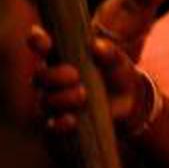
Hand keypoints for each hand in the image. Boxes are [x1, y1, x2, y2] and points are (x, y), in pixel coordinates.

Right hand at [27, 25, 147, 133]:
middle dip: (54, 76)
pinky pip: (51, 126)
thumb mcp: (117, 61)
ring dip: (61, 98)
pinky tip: (72, 120)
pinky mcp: (59, 123)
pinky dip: (59, 124)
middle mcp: (52, 78)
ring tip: (83, 94)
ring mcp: (54, 101)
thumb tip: (95, 45)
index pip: (41, 44)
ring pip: (45, 101)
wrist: (130, 102)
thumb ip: (108, 52)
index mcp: (61, 56)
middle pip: (39, 77)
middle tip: (75, 75)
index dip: (38, 41)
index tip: (45, 42)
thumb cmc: (117, 73)